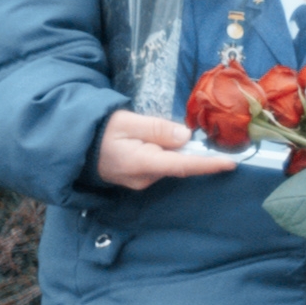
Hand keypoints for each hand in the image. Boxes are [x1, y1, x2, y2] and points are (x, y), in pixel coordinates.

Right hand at [87, 109, 225, 189]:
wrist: (74, 145)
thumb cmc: (100, 130)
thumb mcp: (127, 121)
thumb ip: (158, 128)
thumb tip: (185, 136)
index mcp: (141, 163)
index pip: (182, 165)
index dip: (208, 165)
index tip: (231, 164)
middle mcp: (143, 178)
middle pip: (178, 163)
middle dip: (186, 149)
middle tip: (173, 129)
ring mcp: (140, 182)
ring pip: (168, 164)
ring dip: (171, 150)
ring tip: (147, 133)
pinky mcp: (138, 180)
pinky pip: (159, 166)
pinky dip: (162, 154)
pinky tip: (147, 142)